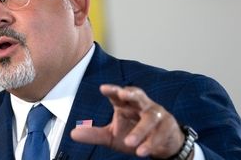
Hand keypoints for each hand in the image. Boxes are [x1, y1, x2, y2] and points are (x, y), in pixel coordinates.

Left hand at [70, 84, 188, 158]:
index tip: (103, 88)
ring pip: (150, 118)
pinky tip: (141, 151)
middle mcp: (142, 105)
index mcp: (126, 105)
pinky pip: (159, 134)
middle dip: (131, 93)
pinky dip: (150, 143)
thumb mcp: (112, 136)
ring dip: (140, 130)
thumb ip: (94, 134)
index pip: (118, 95)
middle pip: (138, 95)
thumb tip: (73, 133)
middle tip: (122, 94)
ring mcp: (156, 115)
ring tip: (129, 144)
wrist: (162, 145)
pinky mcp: (167, 127)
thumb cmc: (134, 135)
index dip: (112, 90)